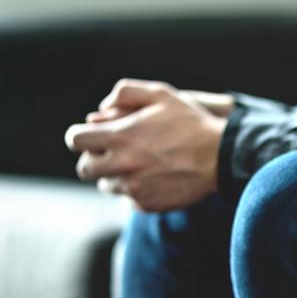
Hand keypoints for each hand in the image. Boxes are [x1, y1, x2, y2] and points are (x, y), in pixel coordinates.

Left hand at [64, 80, 226, 212]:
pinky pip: (129, 200)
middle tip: (113, 152)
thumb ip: (125, 93)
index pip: (75, 140)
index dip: (80, 136)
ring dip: (116, 175)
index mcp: (120, 136)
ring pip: (106, 185)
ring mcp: (133, 188)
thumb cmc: (191, 123)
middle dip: (95, 159)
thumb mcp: (161, 94)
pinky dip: (136, 190)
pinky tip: (155, 178)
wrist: (221, 157)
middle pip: (84, 168)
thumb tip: (101, 110)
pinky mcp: (146, 204)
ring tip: (140, 164)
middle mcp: (122, 165)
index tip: (91, 136)